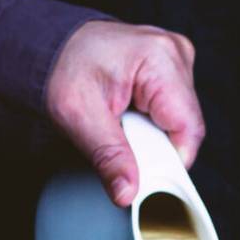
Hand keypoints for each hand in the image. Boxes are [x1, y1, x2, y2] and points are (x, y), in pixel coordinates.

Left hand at [45, 20, 204, 206]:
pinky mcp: (172, 68)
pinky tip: (130, 116)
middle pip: (186, 127)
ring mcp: (176, 59)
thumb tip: (128, 193)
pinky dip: (151, 123)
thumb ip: (108, 156)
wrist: (51, 46)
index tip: (142, 174)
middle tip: (121, 142)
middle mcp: (175, 53)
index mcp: (160, 58)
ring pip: (180, 122)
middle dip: (156, 147)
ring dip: (153, 135)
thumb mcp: (79, 116)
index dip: (169, 161)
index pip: (188, 130)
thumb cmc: (62, 68)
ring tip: (122, 125)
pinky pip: (173, 112)